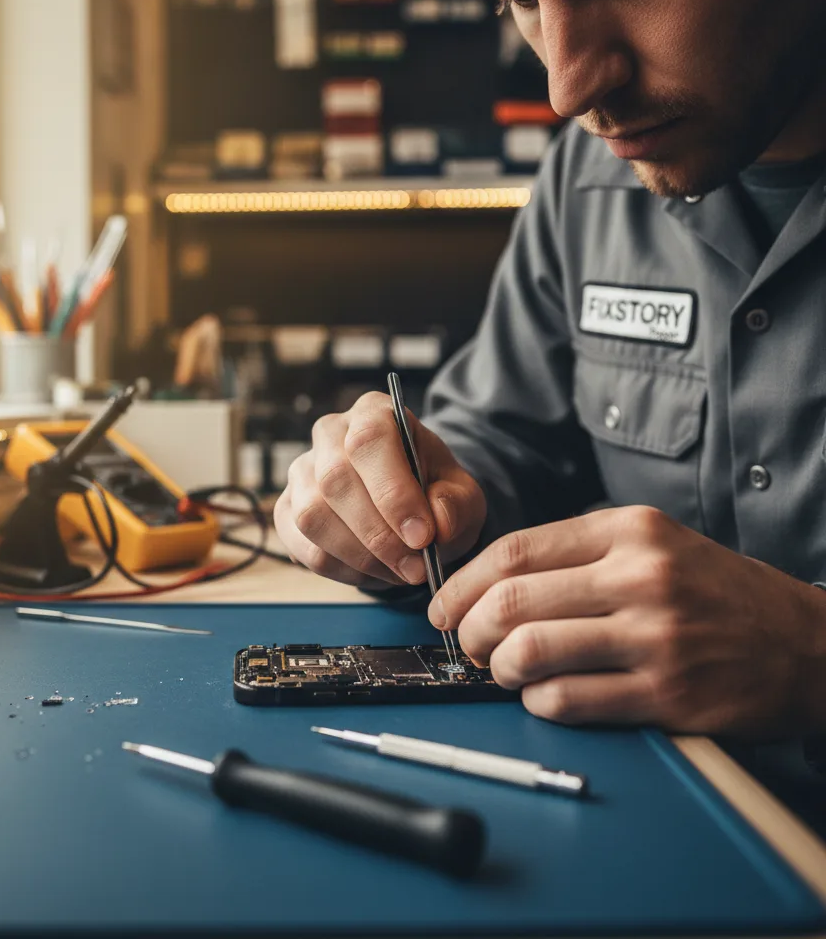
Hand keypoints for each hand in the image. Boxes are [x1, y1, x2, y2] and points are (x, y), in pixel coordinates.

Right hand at [274, 391, 486, 588]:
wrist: (409, 510)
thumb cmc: (433, 493)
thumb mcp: (461, 494)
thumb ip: (456, 504)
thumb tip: (438, 522)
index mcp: (374, 413)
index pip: (370, 441)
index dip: (394, 492)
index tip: (423, 536)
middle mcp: (330, 434)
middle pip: (335, 479)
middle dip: (379, 535)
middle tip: (415, 567)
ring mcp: (301, 471)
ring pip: (313, 516)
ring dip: (360, 556)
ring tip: (398, 571)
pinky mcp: (287, 510)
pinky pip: (304, 546)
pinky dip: (342, 570)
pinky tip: (373, 572)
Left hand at [429, 505, 825, 736]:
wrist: (807, 643)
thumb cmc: (715, 592)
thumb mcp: (653, 543)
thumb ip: (577, 552)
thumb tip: (490, 580)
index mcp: (628, 530)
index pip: (514, 551)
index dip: (461, 583)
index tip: (443, 605)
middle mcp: (639, 576)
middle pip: (511, 600)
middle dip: (468, 629)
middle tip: (465, 643)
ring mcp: (654, 636)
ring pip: (530, 651)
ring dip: (498, 668)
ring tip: (503, 670)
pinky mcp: (667, 693)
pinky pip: (569, 700)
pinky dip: (538, 701)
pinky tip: (543, 695)